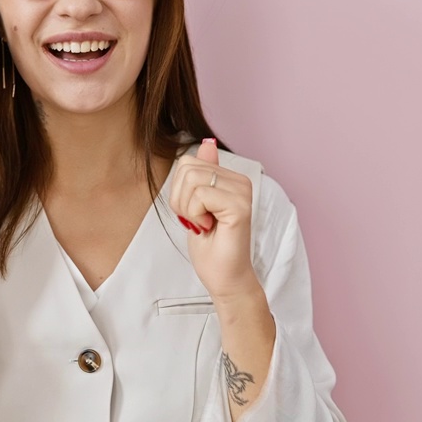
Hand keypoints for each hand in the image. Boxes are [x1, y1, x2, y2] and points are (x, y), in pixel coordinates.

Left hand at [168, 138, 260, 299]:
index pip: (187, 162)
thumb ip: (202, 175)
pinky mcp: (240, 207)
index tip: (194, 212)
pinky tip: (209, 228)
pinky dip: (195, 215)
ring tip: (203, 224)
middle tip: (197, 221)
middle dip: (180, 199)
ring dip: (187, 209)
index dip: (179, 190)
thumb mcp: (197, 205)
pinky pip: (200, 195)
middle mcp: (241, 181)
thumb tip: (207, 144)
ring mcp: (242, 193)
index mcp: (232, 178)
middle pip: (187, 168)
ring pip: (192, 180)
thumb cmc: (211, 246)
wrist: (224, 278)